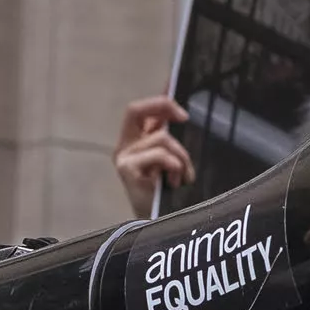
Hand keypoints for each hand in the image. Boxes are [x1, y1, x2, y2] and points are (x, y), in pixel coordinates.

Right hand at [113, 97, 192, 218]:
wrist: (157, 225)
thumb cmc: (168, 196)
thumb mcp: (174, 162)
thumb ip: (175, 140)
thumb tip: (185, 115)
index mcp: (136, 141)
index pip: (142, 110)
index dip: (159, 96)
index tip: (174, 83)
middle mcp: (126, 146)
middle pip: (135, 109)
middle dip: (162, 106)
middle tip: (184, 118)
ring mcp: (124, 157)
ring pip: (161, 138)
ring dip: (181, 156)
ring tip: (184, 176)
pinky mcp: (127, 169)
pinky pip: (159, 154)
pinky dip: (174, 165)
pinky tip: (175, 181)